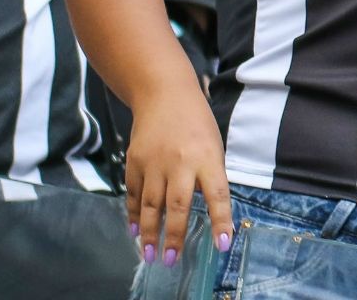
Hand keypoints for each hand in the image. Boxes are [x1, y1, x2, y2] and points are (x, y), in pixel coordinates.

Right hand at [123, 84, 233, 267]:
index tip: (222, 244)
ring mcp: (154, 162)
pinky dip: (134, 215)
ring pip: (151, 204)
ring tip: (150, 254)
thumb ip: (209, 176)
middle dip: (174, 235)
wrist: (163, 94)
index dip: (221, 221)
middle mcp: (181, 162)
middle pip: (177, 205)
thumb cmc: (196, 124)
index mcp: (208, 157)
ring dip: (150, 232)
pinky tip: (136, 231)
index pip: (218, 195)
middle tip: (171, 260)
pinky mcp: (134, 162)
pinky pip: (134, 194)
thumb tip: (207, 212)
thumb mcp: (214, 146)